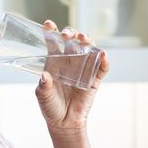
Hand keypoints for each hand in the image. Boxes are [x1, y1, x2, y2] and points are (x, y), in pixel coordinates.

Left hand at [35, 20, 109, 136]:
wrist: (64, 122)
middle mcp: (70, 62)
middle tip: (67, 35)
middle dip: (71, 33)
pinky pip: (102, 68)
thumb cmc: (50, 107)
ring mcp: (84, 68)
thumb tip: (45, 77)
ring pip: (88, 49)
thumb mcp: (43, 96)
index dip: (51, 31)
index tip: (48, 24)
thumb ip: (43, 87)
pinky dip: (104, 60)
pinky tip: (103, 55)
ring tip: (84, 39)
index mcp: (54, 62)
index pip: (53, 42)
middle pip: (72, 41)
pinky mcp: (95, 79)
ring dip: (88, 41)